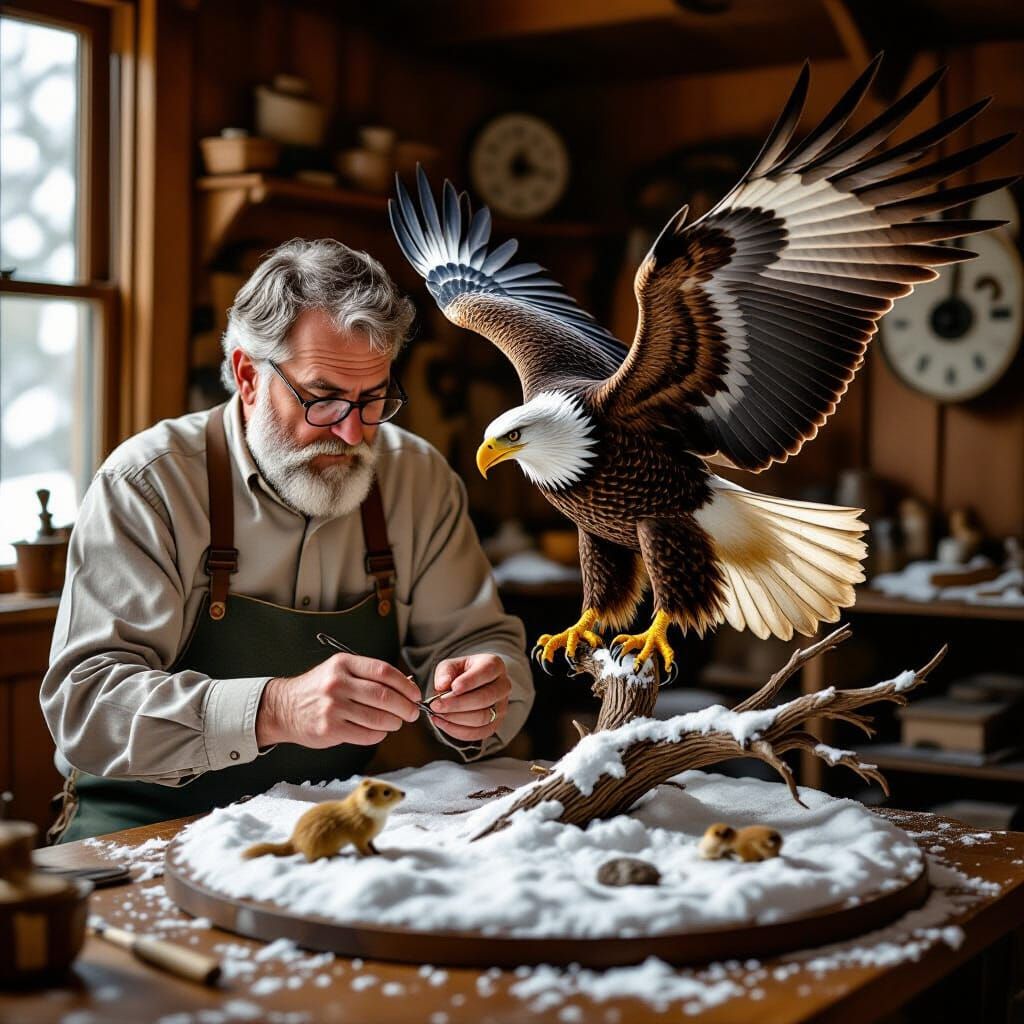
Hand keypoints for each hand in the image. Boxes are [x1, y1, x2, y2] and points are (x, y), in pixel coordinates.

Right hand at [256, 654, 420, 748]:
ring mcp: (333, 707)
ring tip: (397, 722)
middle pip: (384, 696)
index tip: (414, 694)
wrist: (284, 707)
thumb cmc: (319, 689)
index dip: (405, 685)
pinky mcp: (330, 729)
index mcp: (344, 664)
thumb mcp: (340, 671)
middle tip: (412, 713)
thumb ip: (369, 676)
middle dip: (405, 706)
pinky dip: (379, 734)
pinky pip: (366, 734)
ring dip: (394, 722)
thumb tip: (406, 687)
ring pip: (377, 717)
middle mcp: (338, 683)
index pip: (383, 671)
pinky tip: (380, 731)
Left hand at [430, 653, 510, 742]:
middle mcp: (503, 686)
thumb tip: (441, 685)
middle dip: (458, 704)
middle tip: (436, 705)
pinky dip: (458, 731)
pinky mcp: (495, 724)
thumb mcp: (452, 665)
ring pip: (482, 718)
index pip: (486, 673)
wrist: (472, 686)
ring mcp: (501, 707)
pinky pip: (479, 733)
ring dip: (456, 719)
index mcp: (494, 665)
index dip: (469, 682)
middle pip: (484, 699)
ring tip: (437, 714)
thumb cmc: (462, 673)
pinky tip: (442, 723)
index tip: (452, 688)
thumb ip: (445, 672)